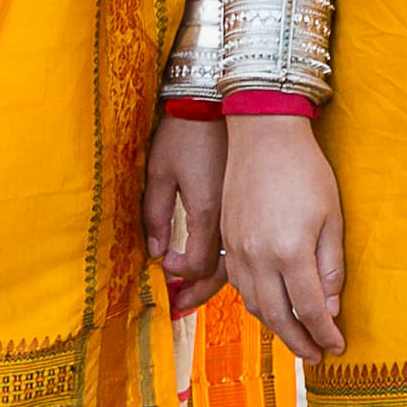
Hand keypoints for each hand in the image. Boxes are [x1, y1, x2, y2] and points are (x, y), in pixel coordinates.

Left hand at [143, 114, 227, 315]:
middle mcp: (230, 220)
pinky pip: (247, 245)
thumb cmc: (187, 131)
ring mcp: (245, 214)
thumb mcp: (160, 170)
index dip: (179, 273)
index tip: (166, 268)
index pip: (195, 264)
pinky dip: (234, 261)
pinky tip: (223, 264)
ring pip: (239, 262)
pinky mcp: (251, 206)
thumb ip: (155, 213)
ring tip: (199, 292)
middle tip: (181, 304)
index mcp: (206, 211)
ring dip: (218, 281)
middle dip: (199, 291)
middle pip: (220, 273)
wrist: (227, 102)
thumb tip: (155, 251)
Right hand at [218, 114, 345, 361]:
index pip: (310, 310)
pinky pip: (238, 284)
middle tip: (316, 356)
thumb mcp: (331, 217)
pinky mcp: (227, 239)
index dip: (326, 334)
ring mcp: (238, 249)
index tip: (338, 347)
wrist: (263, 133)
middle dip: (299, 342)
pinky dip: (256, 303)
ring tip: (296, 337)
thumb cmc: (306, 171)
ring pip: (253, 305)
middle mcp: (259, 257)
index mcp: (290, 252)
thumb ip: (330, 266)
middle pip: (277, 317)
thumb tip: (330, 308)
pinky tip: (271, 305)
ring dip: (275, 327)